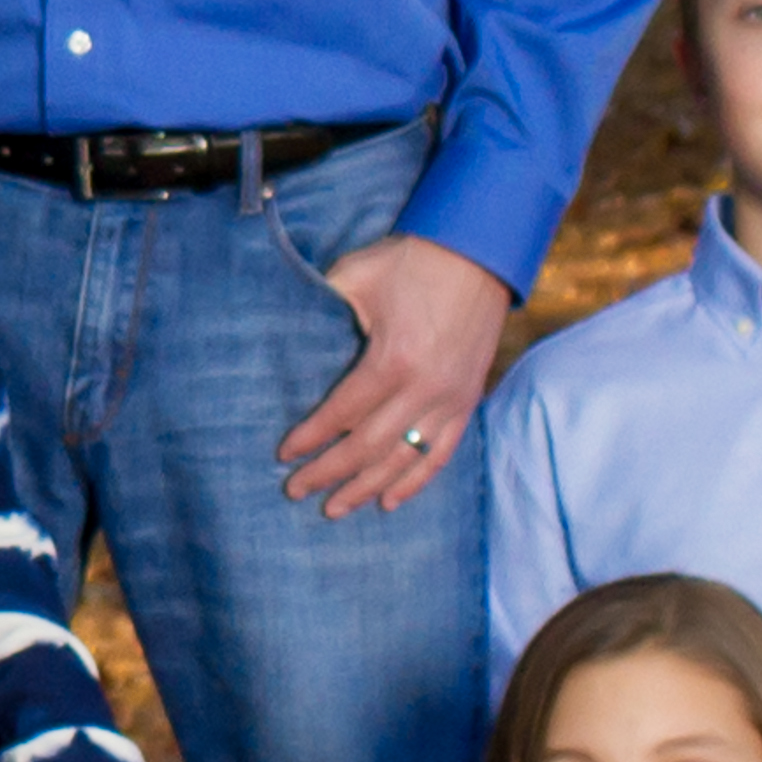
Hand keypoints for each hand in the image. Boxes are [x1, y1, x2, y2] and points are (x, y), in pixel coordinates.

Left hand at [274, 233, 514, 515]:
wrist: (479, 252)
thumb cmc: (411, 261)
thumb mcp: (357, 276)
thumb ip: (324, 307)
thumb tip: (290, 331)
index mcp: (393, 359)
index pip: (342, 414)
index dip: (311, 437)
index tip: (283, 454)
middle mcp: (425, 388)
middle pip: (368, 447)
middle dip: (328, 472)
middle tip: (295, 490)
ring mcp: (450, 399)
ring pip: (403, 459)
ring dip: (366, 487)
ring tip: (334, 508)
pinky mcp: (467, 400)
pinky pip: (441, 452)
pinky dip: (415, 481)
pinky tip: (389, 501)